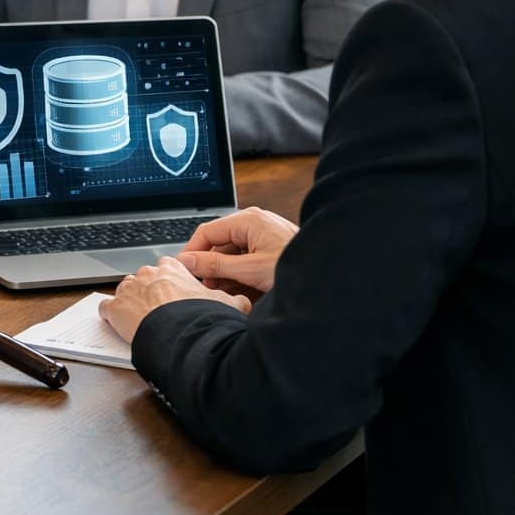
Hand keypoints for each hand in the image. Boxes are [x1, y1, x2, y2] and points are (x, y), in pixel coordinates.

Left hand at [99, 256, 251, 343]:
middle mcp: (148, 273)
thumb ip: (234, 299)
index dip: (171, 282)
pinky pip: (107, 308)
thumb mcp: (228, 304)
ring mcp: (128, 289)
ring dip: (131, 302)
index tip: (175, 294)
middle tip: (160, 310)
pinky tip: (118, 324)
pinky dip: (110, 315)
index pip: (168, 267)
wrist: (180, 333)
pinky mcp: (114, 308)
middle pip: (145, 279)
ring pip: (125, 291)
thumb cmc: (202, 317)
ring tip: (141, 318)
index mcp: (173, 268)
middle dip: (150, 292)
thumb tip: (244, 301)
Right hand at [176, 206, 297, 299]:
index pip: (207, 232)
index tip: (184, 270)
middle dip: (210, 267)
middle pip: (219, 244)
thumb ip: (215, 265)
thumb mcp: (250, 270)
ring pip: (233, 255)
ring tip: (222, 293)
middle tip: (204, 287)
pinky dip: (240, 276)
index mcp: (248, 220)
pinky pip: (247, 260)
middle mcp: (255, 224)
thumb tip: (188, 261)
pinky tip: (239, 293)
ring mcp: (264, 237)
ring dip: (225, 274)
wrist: (330, 278)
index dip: (192, 252)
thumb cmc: (297, 268)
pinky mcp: (271, 250)